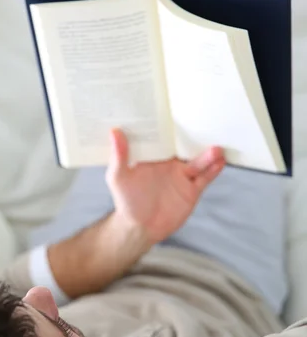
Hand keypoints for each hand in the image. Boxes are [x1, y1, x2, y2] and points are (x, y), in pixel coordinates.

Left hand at [106, 129, 224, 244]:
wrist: (140, 228)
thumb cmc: (126, 201)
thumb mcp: (118, 177)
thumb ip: (119, 156)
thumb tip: (115, 131)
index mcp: (154, 156)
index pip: (165, 137)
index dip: (172, 125)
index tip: (179, 108)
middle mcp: (169, 164)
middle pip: (186, 147)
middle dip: (197, 137)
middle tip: (207, 125)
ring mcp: (182, 176)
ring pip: (198, 162)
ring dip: (208, 155)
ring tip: (217, 148)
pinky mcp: (191, 190)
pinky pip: (205, 178)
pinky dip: (213, 170)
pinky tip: (221, 162)